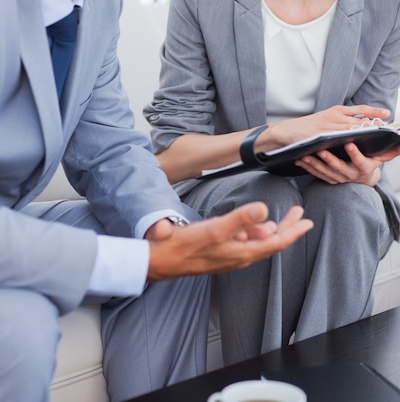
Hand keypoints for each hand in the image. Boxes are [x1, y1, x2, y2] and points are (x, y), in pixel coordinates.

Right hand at [146, 203, 312, 281]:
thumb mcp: (215, 228)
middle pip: (271, 242)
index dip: (293, 231)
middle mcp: (240, 257)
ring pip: (258, 242)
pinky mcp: (221, 253)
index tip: (307, 221)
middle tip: (299, 214)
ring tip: (281, 218)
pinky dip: (253, 231)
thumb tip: (264, 210)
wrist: (163, 260)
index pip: (276, 242)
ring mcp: (231, 256)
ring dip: (271, 229)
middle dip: (287, 228)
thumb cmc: (187, 246)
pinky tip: (251, 225)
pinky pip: (245, 242)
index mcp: (243, 252)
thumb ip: (240, 219)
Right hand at [268, 104, 390, 150]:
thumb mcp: (326, 119)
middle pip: (359, 119)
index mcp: (336, 110)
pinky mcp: (320, 135)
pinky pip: (338, 138)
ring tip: (378, 139)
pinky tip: (358, 146)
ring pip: (351, 129)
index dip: (374, 111)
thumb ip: (341, 121)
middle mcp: (334, 115)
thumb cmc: (307, 127)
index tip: (387, 113)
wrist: (286, 131)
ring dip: (365, 134)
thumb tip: (359, 125)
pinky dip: (349, 141)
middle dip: (374, 126)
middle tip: (388, 131)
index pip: (359, 109)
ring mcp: (327, 125)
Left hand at [295, 142, 381, 185]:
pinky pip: (317, 174)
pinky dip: (308, 167)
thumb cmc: (371, 161)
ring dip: (314, 164)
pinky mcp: (329, 179)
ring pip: (325, 172)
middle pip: (339, 168)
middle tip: (320, 150)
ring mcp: (339, 178)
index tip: (349, 143)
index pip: (361, 162)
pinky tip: (299, 159)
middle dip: (329, 159)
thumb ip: (391, 151)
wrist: (363, 176)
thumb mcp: (382, 156)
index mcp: (364, 168)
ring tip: (305, 154)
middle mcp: (351, 175)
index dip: (355, 154)